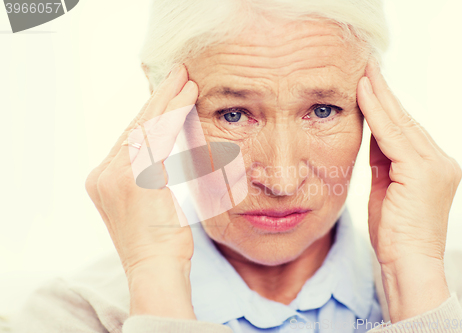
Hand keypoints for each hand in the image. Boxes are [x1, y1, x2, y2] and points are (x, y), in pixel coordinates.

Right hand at [85, 64, 197, 318]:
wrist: (156, 270)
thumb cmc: (159, 241)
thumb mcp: (149, 202)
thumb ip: (147, 173)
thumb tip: (160, 150)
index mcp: (104, 179)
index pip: (130, 136)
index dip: (151, 111)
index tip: (168, 93)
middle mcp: (103, 174)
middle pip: (136, 126)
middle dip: (159, 97)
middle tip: (179, 73)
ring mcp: (115, 176)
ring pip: (146, 127)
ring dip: (169, 100)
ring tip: (187, 80)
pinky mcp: (133, 179)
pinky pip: (157, 139)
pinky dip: (173, 116)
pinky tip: (186, 98)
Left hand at [357, 58, 461, 321]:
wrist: (406, 263)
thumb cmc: (394, 233)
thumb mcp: (385, 190)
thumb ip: (383, 161)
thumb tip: (373, 134)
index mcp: (432, 167)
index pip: (404, 129)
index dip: (385, 107)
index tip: (368, 86)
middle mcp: (440, 161)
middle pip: (405, 120)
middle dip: (384, 94)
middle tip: (367, 68)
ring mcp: (435, 165)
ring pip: (401, 122)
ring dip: (379, 96)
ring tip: (363, 73)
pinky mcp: (422, 170)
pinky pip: (393, 134)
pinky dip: (377, 113)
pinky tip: (364, 93)